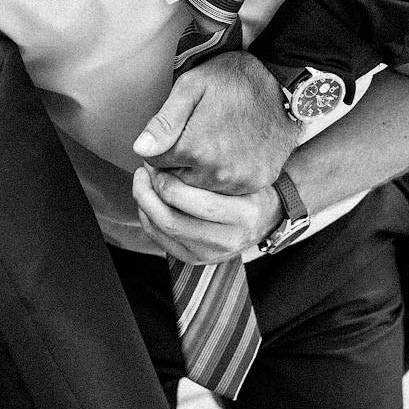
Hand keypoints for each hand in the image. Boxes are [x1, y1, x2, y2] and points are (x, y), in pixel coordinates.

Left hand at [133, 51, 297, 193]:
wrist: (282, 82)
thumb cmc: (233, 79)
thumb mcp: (191, 86)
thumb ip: (163, 122)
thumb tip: (140, 150)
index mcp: (195, 148)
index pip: (155, 164)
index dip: (158, 149)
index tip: (170, 135)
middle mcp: (217, 172)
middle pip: (176, 183)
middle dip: (176, 165)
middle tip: (191, 138)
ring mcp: (240, 181)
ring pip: (201, 191)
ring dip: (199, 175)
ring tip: (212, 145)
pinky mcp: (257, 183)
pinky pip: (228, 192)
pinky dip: (224, 178)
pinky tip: (231, 154)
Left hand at [133, 166, 282, 263]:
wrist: (266, 216)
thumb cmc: (250, 184)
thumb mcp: (242, 168)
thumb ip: (211, 161)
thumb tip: (167, 149)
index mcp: (244, 214)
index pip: (198, 202)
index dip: (169, 181)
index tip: (159, 162)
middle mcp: (228, 239)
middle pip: (174, 221)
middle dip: (149, 193)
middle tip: (144, 171)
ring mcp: (211, 254)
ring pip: (164, 231)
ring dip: (145, 204)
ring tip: (142, 181)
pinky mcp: (196, 260)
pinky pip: (160, 241)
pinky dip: (147, 218)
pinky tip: (148, 199)